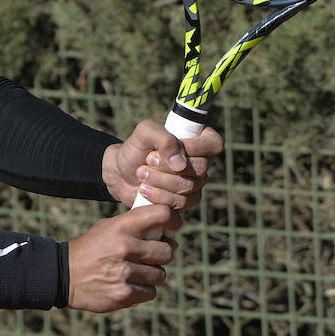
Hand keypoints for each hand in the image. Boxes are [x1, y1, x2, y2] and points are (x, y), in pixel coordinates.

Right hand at [67, 205, 180, 311]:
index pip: (162, 215)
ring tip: (134, 272)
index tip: (173, 229)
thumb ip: (134, 225)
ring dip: (151, 275)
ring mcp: (125, 272)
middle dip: (162, 255)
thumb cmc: (91, 249)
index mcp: (121, 226)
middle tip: (150, 257)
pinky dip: (142, 291)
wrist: (63, 275)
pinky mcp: (124, 293)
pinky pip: (150, 293)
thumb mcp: (107, 227)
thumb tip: (168, 232)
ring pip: (160, 275)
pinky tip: (128, 285)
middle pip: (167, 251)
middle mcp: (124, 247)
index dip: (174, 221)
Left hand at [101, 119, 222, 209]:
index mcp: (197, 139)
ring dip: (159, 180)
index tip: (172, 147)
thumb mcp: (145, 132)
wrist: (120, 173)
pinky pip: (180, 203)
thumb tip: (180, 164)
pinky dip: (158, 196)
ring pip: (188, 186)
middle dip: (168, 166)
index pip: (214, 143)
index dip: (196, 147)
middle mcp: (201, 162)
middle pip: (201, 168)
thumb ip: (164, 138)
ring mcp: (195, 183)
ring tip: (141, 173)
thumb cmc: (136, 148)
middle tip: (148, 160)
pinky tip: (144, 189)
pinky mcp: (185, 201)